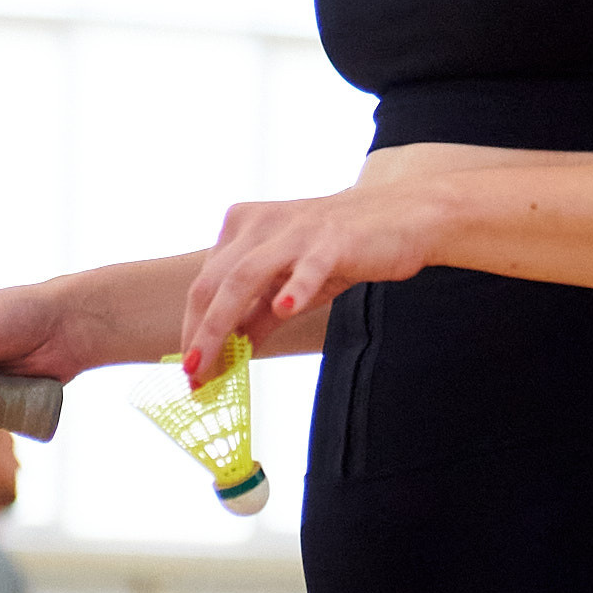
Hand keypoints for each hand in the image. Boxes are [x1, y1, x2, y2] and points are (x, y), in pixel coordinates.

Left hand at [178, 183, 444, 382]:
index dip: (193, 328)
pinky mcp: (332, 240)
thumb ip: (256, 317)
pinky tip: (285, 308)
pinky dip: (295, 286)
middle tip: (194, 376)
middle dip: (200, 333)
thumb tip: (226, 359)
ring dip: (223, 322)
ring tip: (214, 363)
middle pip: (215, 282)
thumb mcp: (289, 285)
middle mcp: (259, 223)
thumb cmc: (338, 251)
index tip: (191, 371)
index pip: (204, 283)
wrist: (401, 216)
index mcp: (242, 228)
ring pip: (245, 276)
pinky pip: (308, 265)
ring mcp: (295, 230)